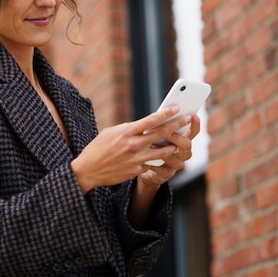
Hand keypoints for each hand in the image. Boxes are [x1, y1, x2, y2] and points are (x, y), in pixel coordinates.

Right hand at [71, 106, 196, 193]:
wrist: (89, 170)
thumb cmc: (98, 148)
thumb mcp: (111, 133)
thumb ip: (128, 129)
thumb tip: (141, 126)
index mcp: (126, 132)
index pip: (151, 120)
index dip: (166, 113)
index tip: (177, 107)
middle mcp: (133, 144)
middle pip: (161, 133)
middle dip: (178, 124)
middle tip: (189, 118)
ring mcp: (137, 159)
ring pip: (163, 151)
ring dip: (173, 146)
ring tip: (180, 143)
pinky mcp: (137, 170)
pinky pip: (152, 164)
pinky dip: (157, 161)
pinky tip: (162, 159)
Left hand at [137, 114, 199, 187]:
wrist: (144, 167)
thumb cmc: (151, 146)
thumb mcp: (157, 134)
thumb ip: (162, 126)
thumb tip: (160, 113)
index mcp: (182, 140)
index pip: (193, 132)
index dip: (195, 125)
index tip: (193, 116)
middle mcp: (183, 153)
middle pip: (186, 144)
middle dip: (176, 138)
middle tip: (166, 133)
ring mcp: (176, 164)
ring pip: (174, 157)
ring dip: (163, 150)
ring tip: (151, 145)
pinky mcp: (167, 174)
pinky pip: (163, 168)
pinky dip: (154, 163)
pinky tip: (146, 159)